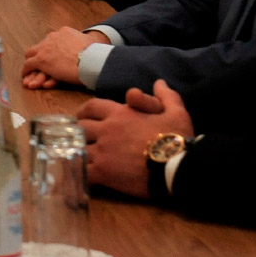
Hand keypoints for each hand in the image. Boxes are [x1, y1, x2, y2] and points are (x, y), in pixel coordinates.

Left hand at [20, 25, 106, 89]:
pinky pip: (28, 65)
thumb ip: (86, 42)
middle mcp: (52, 38)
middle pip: (39, 46)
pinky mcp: (41, 60)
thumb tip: (91, 44)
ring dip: (30, 66)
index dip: (51, 51)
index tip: (52, 57)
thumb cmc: (96, 54)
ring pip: (31, 56)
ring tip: (28, 74)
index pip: (52, 41)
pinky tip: (25, 76)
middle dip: (38, 56)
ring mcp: (45, 49)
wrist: (91, 60)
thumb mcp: (91, 42)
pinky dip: (26, 71)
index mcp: (64, 32)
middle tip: (38, 65)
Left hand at [74, 79, 193, 198]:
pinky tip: (82, 173)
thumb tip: (159, 82)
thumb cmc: (176, 139)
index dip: (84, 111)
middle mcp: (107, 130)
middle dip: (78, 131)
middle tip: (80, 137)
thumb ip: (166, 96)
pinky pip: (83, 169)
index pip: (92, 107)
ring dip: (79, 150)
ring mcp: (103, 152)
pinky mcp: (103, 172)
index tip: (83, 117)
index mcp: (120, 113)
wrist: (177, 167)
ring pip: (78, 147)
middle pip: (80, 127)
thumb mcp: (176, 112)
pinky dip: (81, 170)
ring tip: (80, 155)